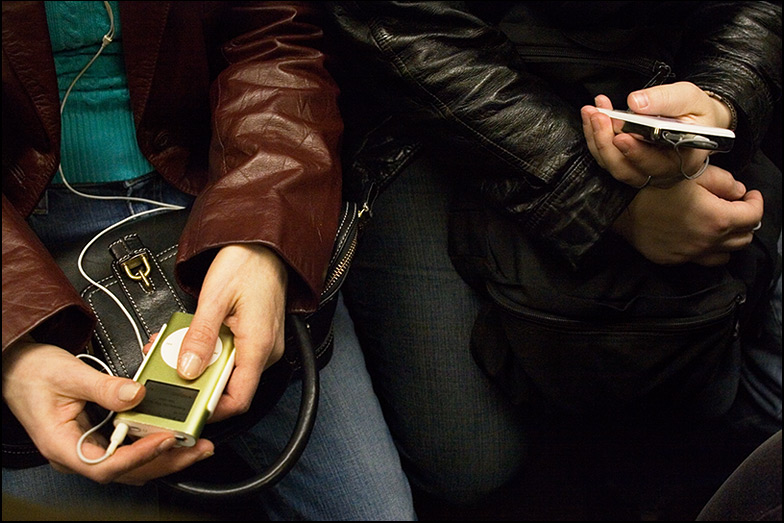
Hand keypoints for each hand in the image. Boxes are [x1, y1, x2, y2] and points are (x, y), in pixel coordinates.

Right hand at [2, 341, 212, 484]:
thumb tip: (137, 394)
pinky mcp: (97, 439)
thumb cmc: (33, 373)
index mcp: (62, 445)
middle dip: (166, 461)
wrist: (17, 367)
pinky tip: (174, 437)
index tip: (167, 439)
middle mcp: (75, 454)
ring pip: (130, 465)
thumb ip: (104, 386)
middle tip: (198, 447)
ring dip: (165, 456)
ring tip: (195, 444)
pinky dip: (152, 445)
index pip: (105, 466)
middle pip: (125, 471)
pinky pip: (128, 450)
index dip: (139, 456)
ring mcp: (87, 449)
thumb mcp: (69, 374)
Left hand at [175, 244, 286, 421]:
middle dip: (193, 381)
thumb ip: (200, 337)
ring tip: (171, 347)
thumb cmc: (248, 263)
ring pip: (225, 369)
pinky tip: (189, 338)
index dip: (210, 410)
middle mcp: (264, 350)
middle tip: (165, 369)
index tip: (184, 409)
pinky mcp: (253, 338)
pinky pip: (229, 355)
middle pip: (227, 385)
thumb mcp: (214, 298)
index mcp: (258, 345)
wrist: (264, 245)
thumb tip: (188, 369)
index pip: (238, 399)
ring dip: (197, 363)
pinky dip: (207, 350)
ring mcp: (260, 345)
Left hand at [581, 82, 732, 186]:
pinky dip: (595, 137)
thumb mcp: (690, 98)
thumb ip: (666, 99)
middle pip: (626, 168)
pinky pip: (606, 157)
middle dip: (607, 142)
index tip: (620, 136)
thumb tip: (637, 102)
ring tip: (592, 112)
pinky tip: (592, 116)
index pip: (656, 163)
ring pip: (612, 164)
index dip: (635, 152)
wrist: (695, 122)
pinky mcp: (627, 164)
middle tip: (598, 116)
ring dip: (597, 138)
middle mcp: (661, 172)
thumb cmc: (696, 112)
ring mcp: (642, 171)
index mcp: (684, 160)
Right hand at [611, 166, 762, 265]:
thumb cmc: (654, 184)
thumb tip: (739, 191)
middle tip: (737, 208)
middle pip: (743, 238)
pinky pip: (700, 260)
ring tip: (719, 224)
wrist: (620, 205)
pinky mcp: (673, 259)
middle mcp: (706, 241)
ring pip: (725, 254)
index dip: (756, 202)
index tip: (751, 195)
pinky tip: (698, 235)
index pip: (753, 216)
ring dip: (728, 239)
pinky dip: (706, 249)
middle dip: (745, 221)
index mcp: (716, 218)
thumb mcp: (694, 173)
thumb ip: (724, 182)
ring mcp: (689, 254)